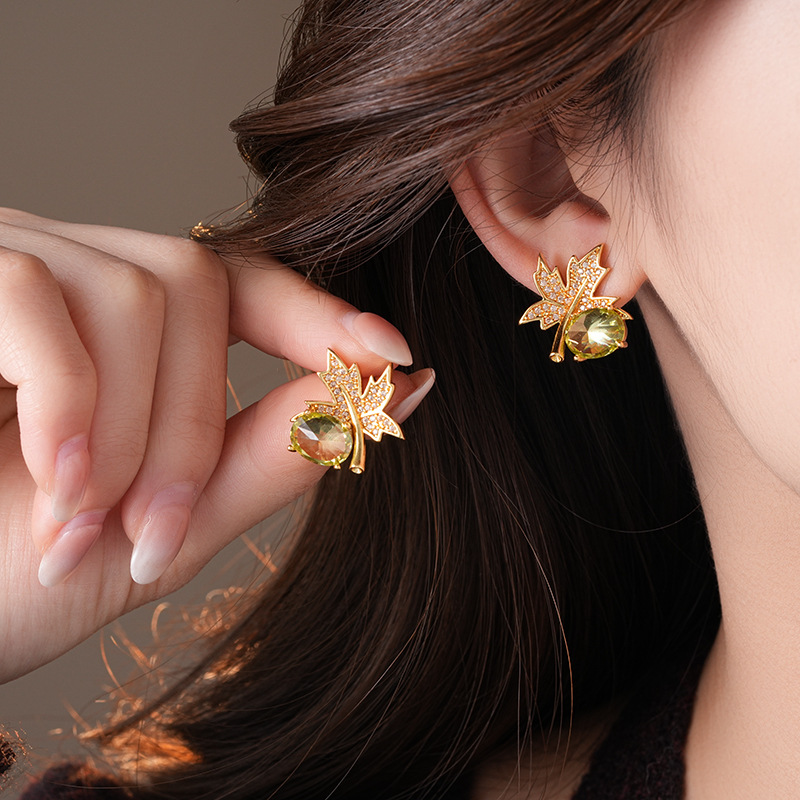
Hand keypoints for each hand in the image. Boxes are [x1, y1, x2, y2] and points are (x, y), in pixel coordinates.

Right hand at [0, 209, 431, 682]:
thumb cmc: (17, 570)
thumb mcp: (169, 522)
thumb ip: (277, 450)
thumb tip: (400, 389)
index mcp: (122, 326)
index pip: (238, 278)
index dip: (316, 310)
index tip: (392, 353)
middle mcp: (66, 269)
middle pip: (194, 283)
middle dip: (194, 424)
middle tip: (152, 536)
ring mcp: (4, 258)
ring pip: (134, 296)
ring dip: (131, 434)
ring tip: (84, 529)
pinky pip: (38, 300)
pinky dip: (70, 404)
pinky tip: (53, 477)